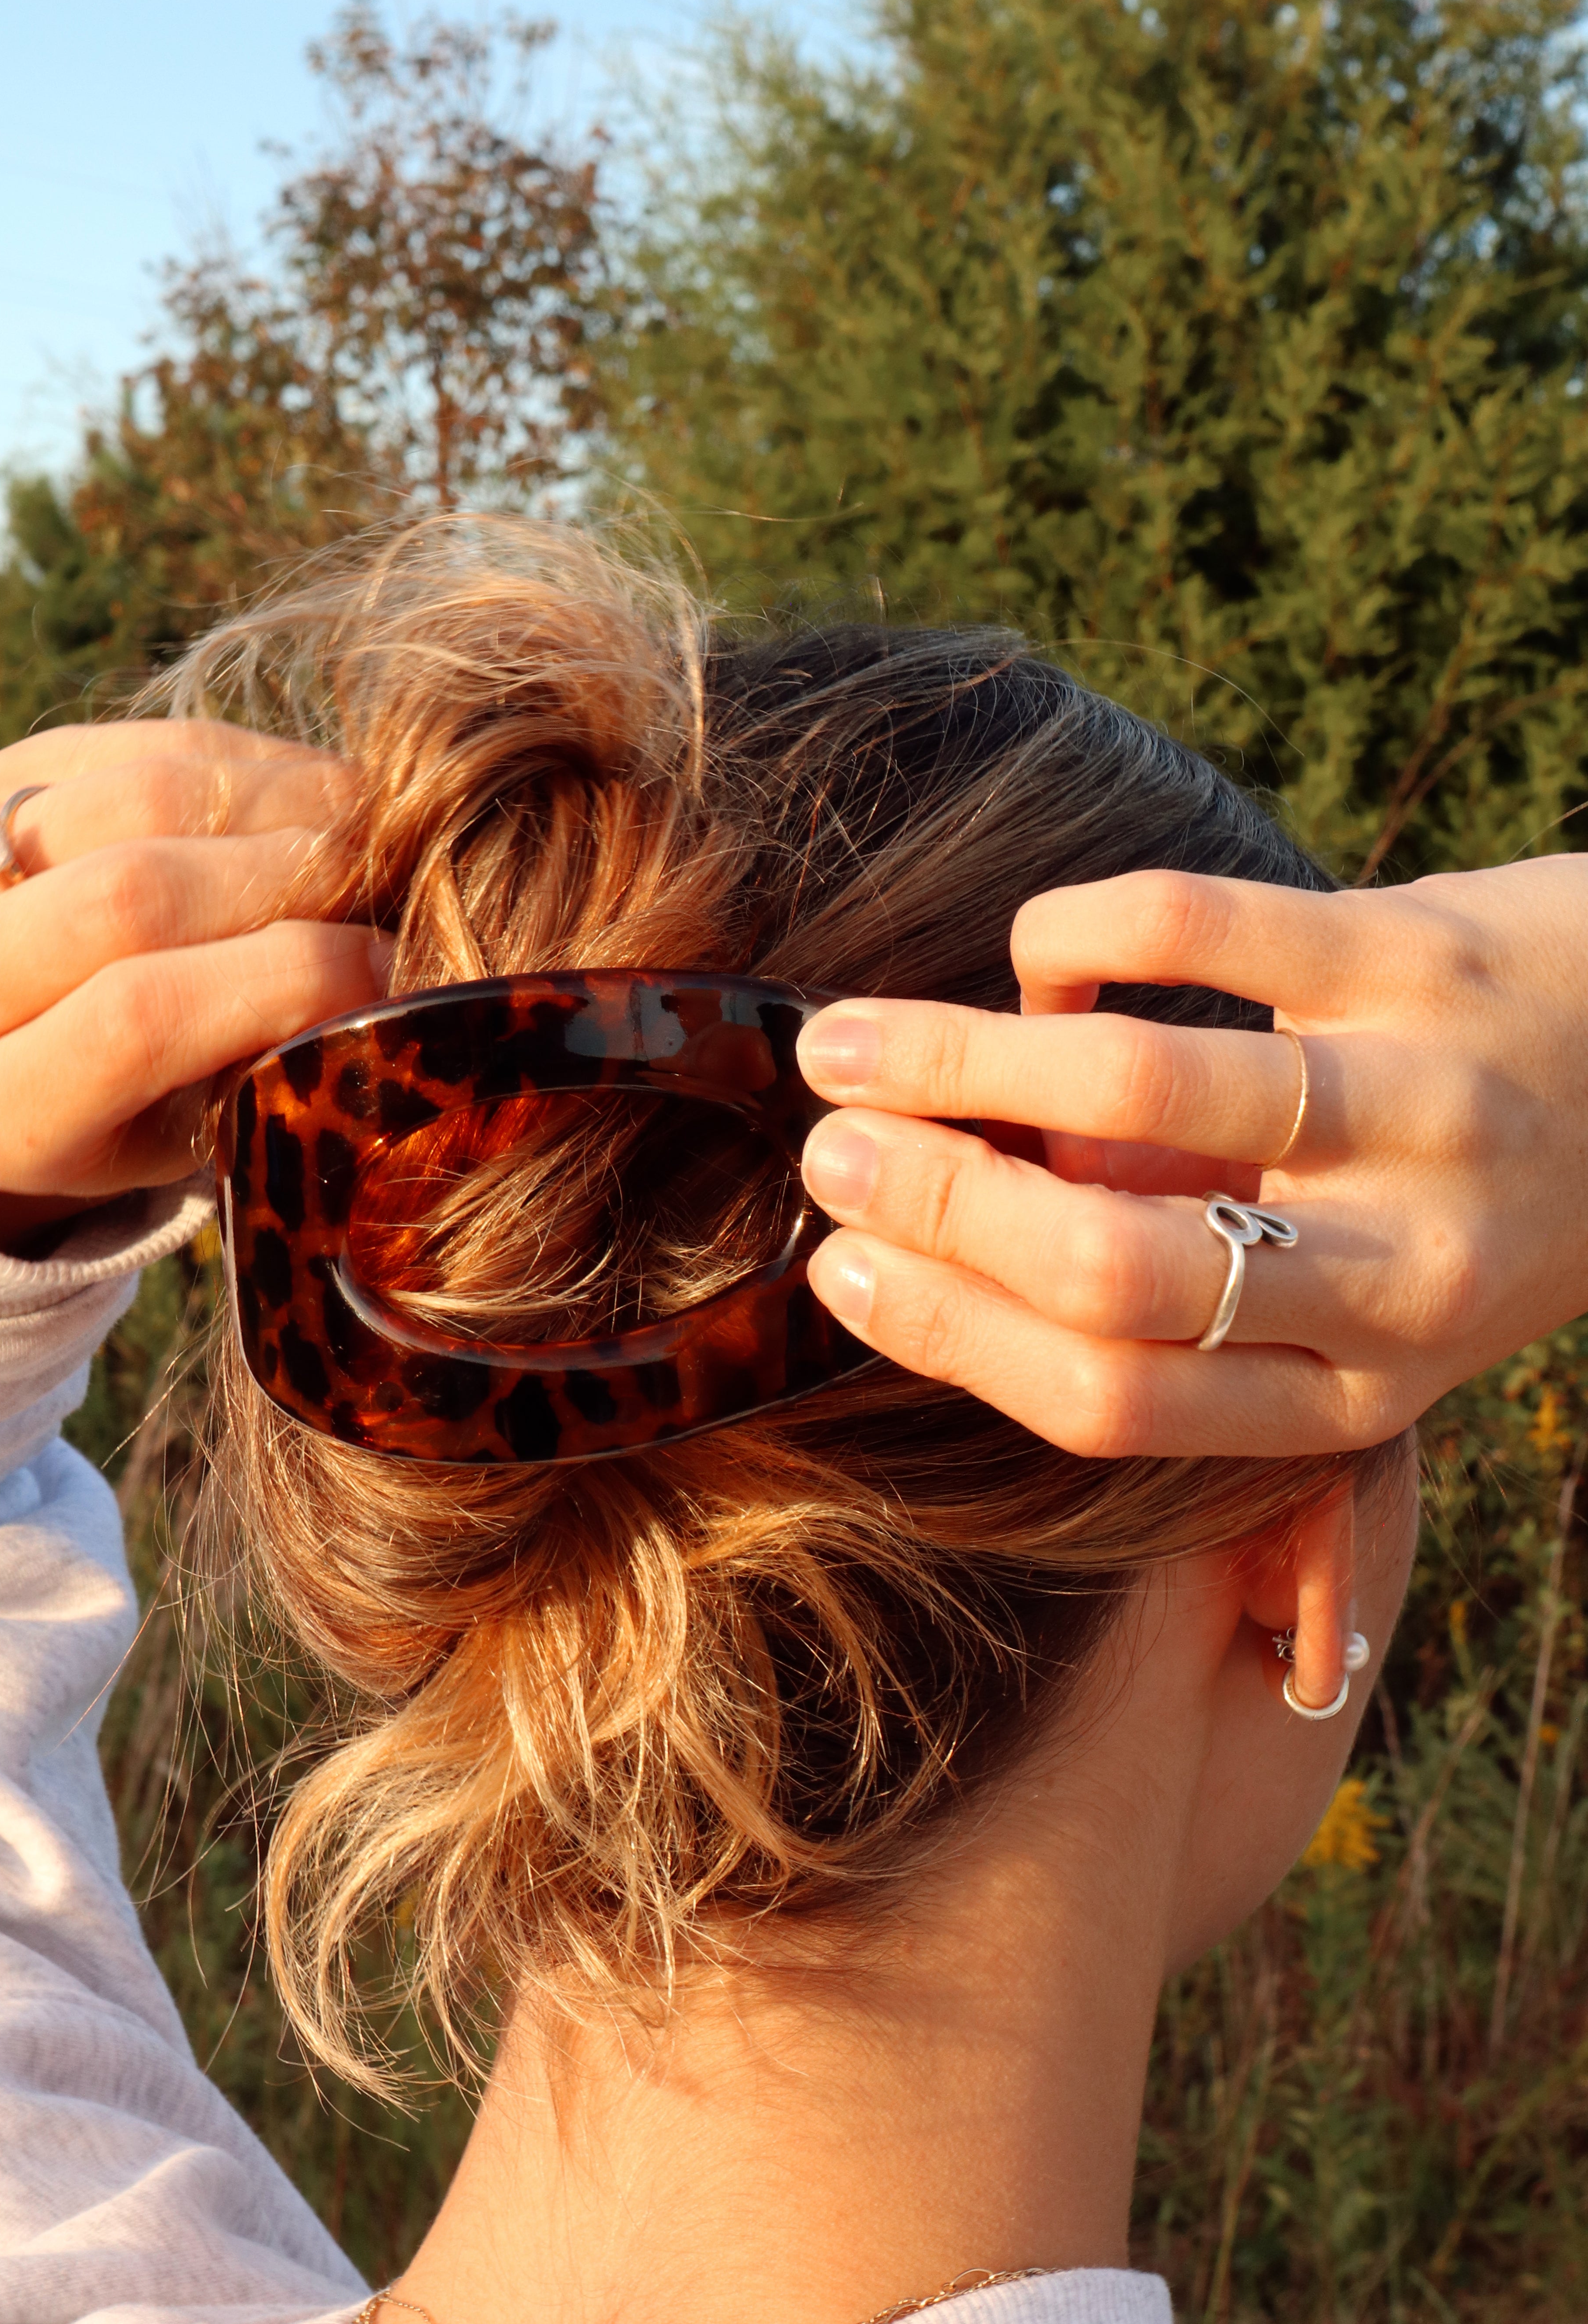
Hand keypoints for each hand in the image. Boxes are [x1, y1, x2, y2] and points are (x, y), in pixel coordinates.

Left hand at [0, 720, 388, 1250]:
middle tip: (393, 881)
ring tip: (369, 825)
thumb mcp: (182, 1137)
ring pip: (140, 799)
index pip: (140, 1020)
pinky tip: (314, 791)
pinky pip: (138, 744)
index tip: (386, 970)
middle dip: (297, 876)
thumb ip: (260, 1072)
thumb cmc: (125, 1111)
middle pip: (135, 897)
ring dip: (284, 799)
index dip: (286, 978)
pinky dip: (249, 758)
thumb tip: (387, 973)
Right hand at [795, 859, 1587, 1457]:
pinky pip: (1200, 927)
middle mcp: (1402, 1265)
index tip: (843, 1268)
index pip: (1113, 1396)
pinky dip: (1077, 933)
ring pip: (1136, 1085)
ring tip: (848, 1040)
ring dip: (958, 1058)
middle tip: (827, 1151)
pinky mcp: (1422, 954)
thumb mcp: (1383, 1312)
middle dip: (937, 1202)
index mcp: (1367, 1380)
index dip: (950, 1333)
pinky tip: (1042, 956)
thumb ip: (1217, 1321)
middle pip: (1111, 1263)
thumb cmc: (1495, 1198)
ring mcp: (1418, 1101)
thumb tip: (971, 1265)